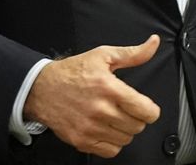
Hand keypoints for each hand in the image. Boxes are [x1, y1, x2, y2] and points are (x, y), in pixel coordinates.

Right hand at [23, 34, 161, 157]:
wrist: (42, 88)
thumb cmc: (73, 72)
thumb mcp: (103, 56)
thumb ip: (133, 54)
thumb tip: (153, 44)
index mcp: (109, 88)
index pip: (145, 110)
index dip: (151, 110)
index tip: (147, 108)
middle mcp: (100, 110)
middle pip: (138, 126)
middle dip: (137, 118)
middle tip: (127, 110)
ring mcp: (90, 128)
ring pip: (125, 139)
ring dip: (125, 130)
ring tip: (115, 118)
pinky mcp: (81, 141)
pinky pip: (111, 151)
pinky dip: (113, 143)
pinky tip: (106, 130)